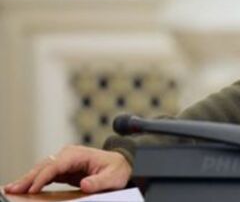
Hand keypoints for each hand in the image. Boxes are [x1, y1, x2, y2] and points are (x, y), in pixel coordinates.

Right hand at [3, 145, 131, 193]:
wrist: (122, 164)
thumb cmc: (118, 169)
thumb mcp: (113, 177)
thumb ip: (99, 182)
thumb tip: (84, 184)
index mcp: (78, 154)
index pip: (56, 165)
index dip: (43, 177)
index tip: (32, 189)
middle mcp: (68, 154)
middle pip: (44, 166)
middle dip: (28, 178)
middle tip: (11, 189)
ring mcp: (64, 160)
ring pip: (41, 169)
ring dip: (27, 179)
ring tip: (11, 189)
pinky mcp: (63, 168)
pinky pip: (45, 174)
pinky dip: (34, 181)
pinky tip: (24, 188)